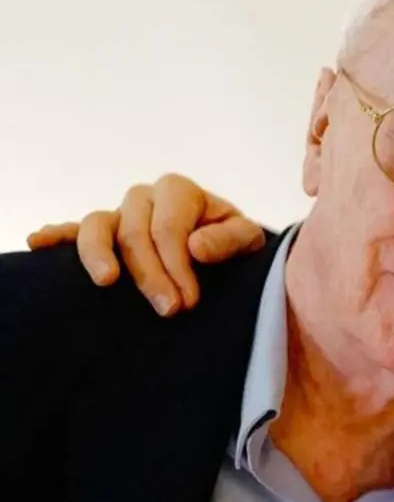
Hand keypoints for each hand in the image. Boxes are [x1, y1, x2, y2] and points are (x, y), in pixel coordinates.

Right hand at [26, 174, 265, 314]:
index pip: (170, 227)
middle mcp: (145, 197)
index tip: (188, 302)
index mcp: (180, 191)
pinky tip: (38, 243)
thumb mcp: (247, 240)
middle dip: (150, 273)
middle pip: (134, 232)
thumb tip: (196, 248)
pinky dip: (55, 235)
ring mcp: (118, 214)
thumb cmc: (232, 244)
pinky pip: (72, 229)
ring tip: (105, 282)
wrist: (221, 252)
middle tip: (169, 310)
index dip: (177, 265)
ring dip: (97, 254)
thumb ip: (230, 240)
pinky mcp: (102, 233)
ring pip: (97, 226)